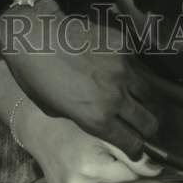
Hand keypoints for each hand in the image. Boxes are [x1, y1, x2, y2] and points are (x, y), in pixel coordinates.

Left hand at [0, 0, 157, 158]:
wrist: (33, 33)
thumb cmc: (35, 75)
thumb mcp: (53, 109)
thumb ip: (82, 117)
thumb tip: (97, 117)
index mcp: (97, 119)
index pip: (134, 144)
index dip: (135, 149)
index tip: (134, 147)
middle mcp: (115, 97)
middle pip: (149, 122)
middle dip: (145, 127)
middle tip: (138, 123)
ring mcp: (122, 68)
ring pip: (147, 92)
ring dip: (139, 97)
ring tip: (129, 93)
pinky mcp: (122, 44)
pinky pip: (135, 63)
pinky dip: (129, 68)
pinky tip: (114, 64)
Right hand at [17, 104, 161, 182]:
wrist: (41, 132)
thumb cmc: (72, 127)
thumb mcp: (101, 131)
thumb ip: (130, 151)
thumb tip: (157, 169)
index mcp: (90, 167)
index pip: (131, 177)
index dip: (135, 166)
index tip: (132, 157)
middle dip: (123, 176)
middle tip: (113, 160)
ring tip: (100, 166)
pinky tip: (91, 177)